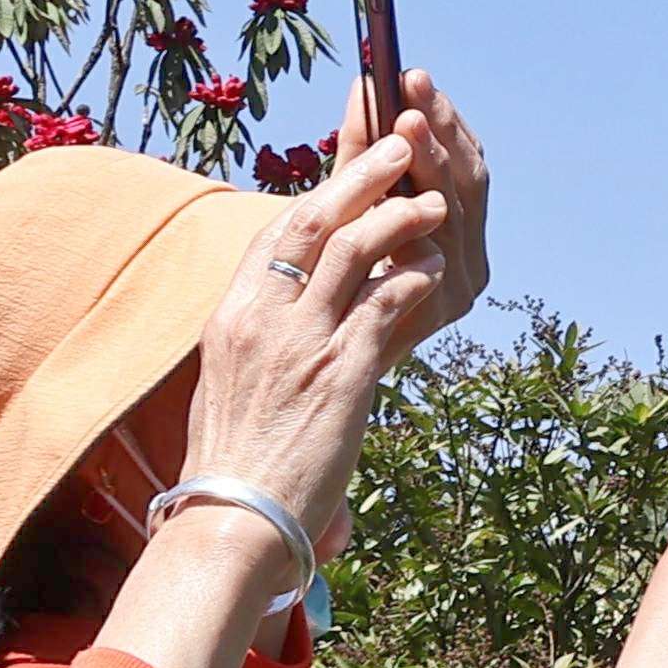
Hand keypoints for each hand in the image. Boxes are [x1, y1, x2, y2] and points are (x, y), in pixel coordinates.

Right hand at [176, 128, 459, 551]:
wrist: (230, 521)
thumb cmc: (236, 461)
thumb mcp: (234, 381)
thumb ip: (264, 335)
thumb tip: (297, 305)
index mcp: (232, 316)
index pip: (278, 230)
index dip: (320, 187)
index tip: (352, 161)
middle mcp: (263, 318)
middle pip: (314, 218)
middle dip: (362, 172)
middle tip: (401, 145)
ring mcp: (302, 342)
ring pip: (356, 248)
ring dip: (401, 215)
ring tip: (436, 201)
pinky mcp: (342, 374)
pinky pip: (387, 302)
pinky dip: (415, 275)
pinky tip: (434, 268)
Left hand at [342, 66, 493, 332]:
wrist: (304, 384)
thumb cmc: (327, 288)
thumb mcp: (346, 209)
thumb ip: (359, 155)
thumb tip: (365, 84)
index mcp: (455, 231)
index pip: (462, 162)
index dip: (442, 118)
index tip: (410, 75)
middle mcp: (468, 257)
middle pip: (465, 181)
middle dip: (438, 130)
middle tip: (411, 90)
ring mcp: (459, 286)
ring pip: (454, 209)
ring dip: (431, 161)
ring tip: (405, 122)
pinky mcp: (438, 311)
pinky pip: (433, 249)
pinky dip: (422, 211)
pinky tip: (404, 180)